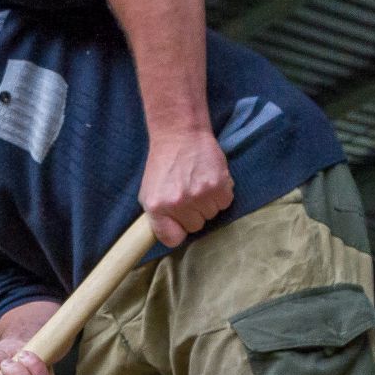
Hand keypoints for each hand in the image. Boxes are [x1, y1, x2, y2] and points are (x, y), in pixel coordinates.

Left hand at [140, 129, 233, 247]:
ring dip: (208, 202)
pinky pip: (225, 203)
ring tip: (199, 183)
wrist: (179, 134)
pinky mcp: (218, 186)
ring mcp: (199, 195)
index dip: (178, 230)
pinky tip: (210, 179)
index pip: (172, 239)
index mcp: (157, 207)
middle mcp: (178, 204)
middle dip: (193, 213)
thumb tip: (172, 237)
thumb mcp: (149, 193)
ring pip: (212, 215)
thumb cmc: (164, 165)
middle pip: (195, 226)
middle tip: (188, 192)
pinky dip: (221, 194)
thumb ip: (158, 218)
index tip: (179, 221)